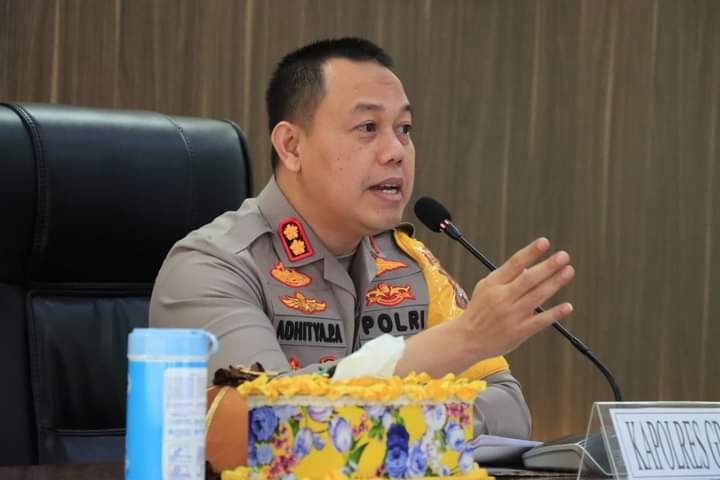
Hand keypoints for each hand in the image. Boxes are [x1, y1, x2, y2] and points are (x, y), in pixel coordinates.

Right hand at [460, 237, 574, 359]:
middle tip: (564, 256)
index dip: (530, 252)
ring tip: (568, 271)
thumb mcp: (485, 288)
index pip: (514, 264)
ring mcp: (512, 315)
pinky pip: (540, 321)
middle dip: (548, 266)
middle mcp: (502, 298)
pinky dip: (554, 313)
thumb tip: (528, 267)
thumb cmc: (479, 310)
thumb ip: (505, 276)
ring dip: (555, 283)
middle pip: (528, 278)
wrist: (467, 339)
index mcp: (493, 284)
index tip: (544, 242)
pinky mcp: (519, 332)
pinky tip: (567, 306)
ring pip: (537, 296)